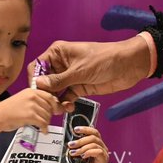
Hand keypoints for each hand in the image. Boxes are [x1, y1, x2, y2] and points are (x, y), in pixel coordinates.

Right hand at [0, 87, 62, 132]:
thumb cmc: (7, 110)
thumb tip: (48, 108)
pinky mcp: (30, 115)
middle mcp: (32, 96)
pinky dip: (45, 129)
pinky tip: (43, 131)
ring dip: (46, 123)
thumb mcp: (22, 99)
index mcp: (31, 91)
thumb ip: (34, 100)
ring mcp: (31, 105)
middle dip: (49, 116)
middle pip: (50, 107)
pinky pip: (43, 123)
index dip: (54, 105)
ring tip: (42, 126)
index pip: (50, 96)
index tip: (55, 111)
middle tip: (46, 121)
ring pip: (47, 116)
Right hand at [32, 37, 151, 101]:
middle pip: (44, 82)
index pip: (38, 66)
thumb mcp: (80, 70)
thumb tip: (38, 84)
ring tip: (59, 109)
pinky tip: (68, 108)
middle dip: (45, 94)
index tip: (36, 94)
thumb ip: (58, 80)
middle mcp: (61, 65)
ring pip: (54, 92)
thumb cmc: (104, 59)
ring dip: (55, 101)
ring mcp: (70, 77)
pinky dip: (65, 104)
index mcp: (58, 53)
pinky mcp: (79, 88)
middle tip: (49, 106)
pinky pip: (66, 98)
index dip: (35, 80)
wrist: (128, 65)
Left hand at [68, 125, 108, 162]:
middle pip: (94, 137)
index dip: (85, 128)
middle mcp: (102, 147)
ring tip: (73, 153)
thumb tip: (70, 140)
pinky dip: (89, 152)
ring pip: (94, 144)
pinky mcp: (104, 160)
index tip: (75, 130)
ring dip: (82, 147)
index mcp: (97, 144)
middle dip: (80, 140)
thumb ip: (78, 147)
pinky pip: (98, 152)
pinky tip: (83, 156)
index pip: (94, 132)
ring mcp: (104, 154)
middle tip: (71, 144)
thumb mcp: (79, 155)